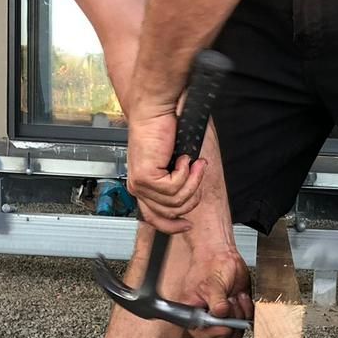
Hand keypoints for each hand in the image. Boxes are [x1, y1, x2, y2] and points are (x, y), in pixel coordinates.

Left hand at [126, 104, 206, 233]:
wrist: (155, 110)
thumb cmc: (163, 130)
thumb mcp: (172, 164)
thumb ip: (176, 183)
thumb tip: (189, 199)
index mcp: (142, 187)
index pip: (155, 219)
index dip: (172, 226)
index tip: (188, 224)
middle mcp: (138, 188)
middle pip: (170, 213)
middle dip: (192, 197)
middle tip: (199, 175)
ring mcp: (140, 184)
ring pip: (176, 201)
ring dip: (192, 181)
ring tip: (193, 163)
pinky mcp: (146, 178)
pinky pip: (175, 188)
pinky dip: (185, 172)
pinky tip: (183, 158)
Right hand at [172, 235, 253, 337]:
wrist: (221, 253)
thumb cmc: (208, 265)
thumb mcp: (210, 285)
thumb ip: (216, 302)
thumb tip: (220, 315)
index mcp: (195, 312)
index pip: (202, 334)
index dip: (214, 334)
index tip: (225, 327)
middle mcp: (208, 316)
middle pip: (220, 337)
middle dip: (229, 323)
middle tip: (230, 307)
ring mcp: (224, 315)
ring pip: (235, 330)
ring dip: (239, 314)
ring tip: (234, 297)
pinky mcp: (236, 310)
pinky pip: (246, 319)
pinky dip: (247, 309)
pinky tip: (240, 295)